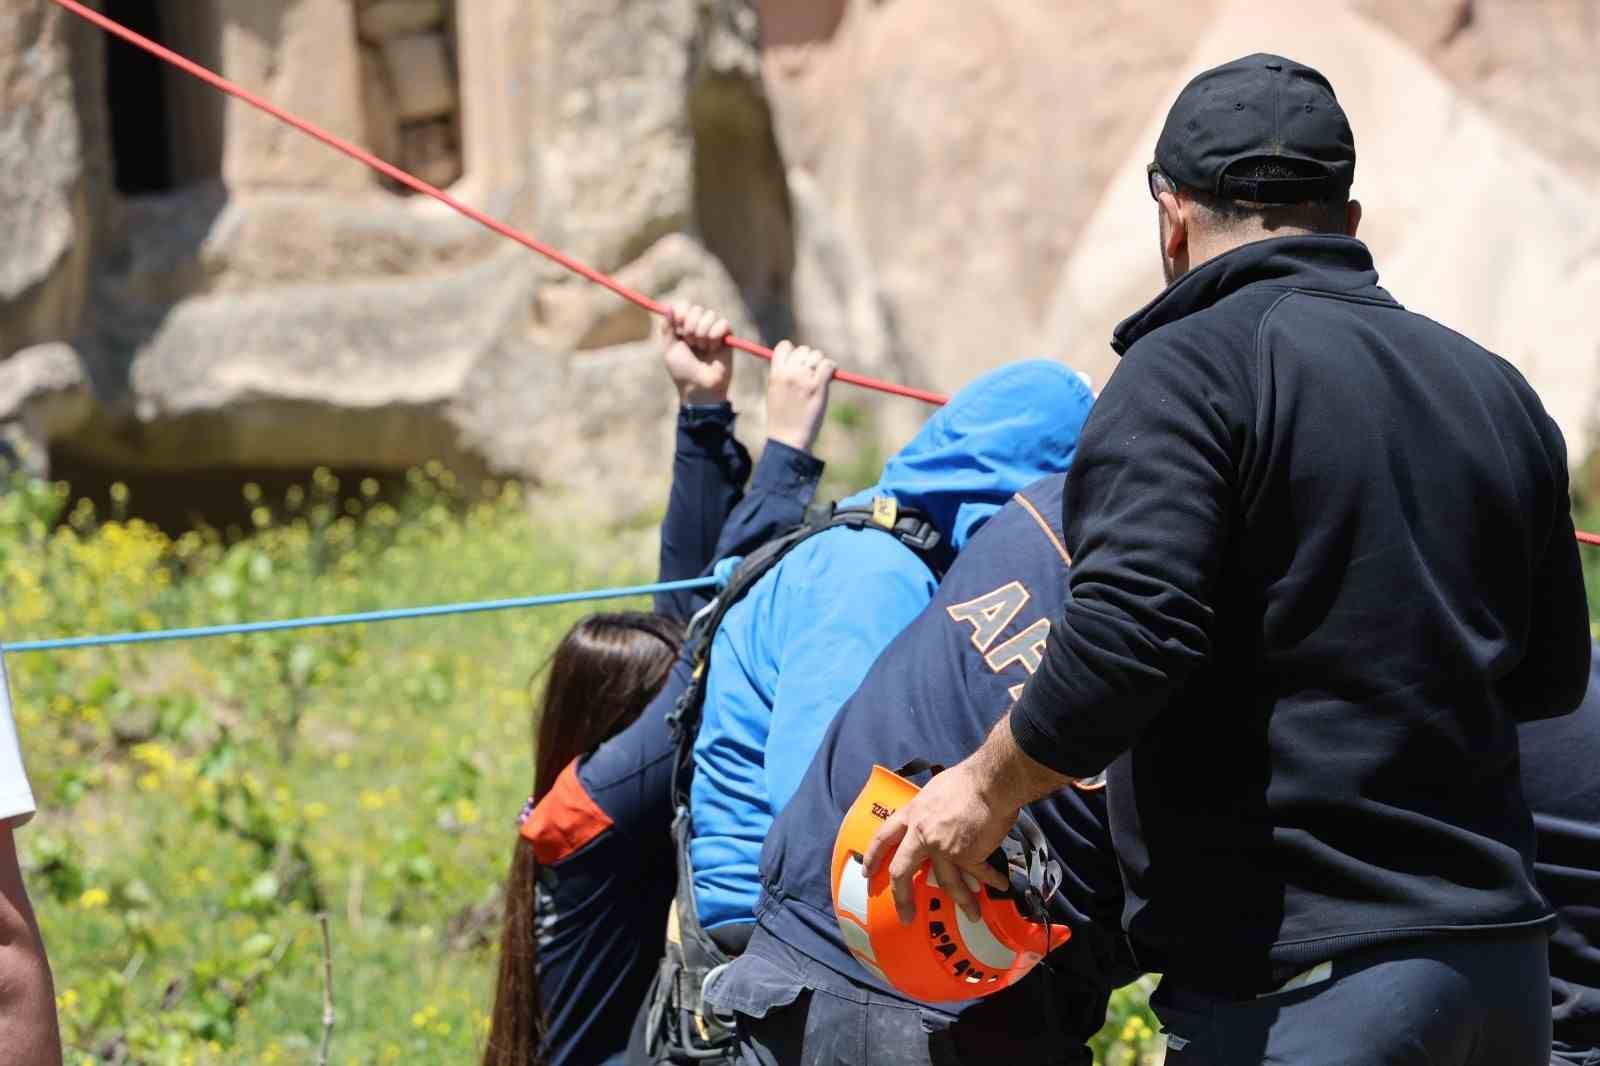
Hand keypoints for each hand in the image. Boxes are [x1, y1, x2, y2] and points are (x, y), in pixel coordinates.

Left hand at [662, 303, 733, 404]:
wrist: (700, 388)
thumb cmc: (683, 372)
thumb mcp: (670, 350)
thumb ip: (667, 328)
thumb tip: (668, 307)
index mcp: (683, 328)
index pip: (684, 306)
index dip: (681, 313)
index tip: (678, 326)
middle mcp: (699, 327)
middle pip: (697, 309)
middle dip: (691, 326)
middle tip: (691, 344)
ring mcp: (713, 331)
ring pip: (710, 315)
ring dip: (703, 334)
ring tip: (703, 349)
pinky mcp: (727, 337)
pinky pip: (723, 323)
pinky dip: (715, 335)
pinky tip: (714, 348)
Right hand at [765, 340, 835, 452]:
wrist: (788, 440)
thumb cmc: (782, 421)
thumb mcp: (775, 394)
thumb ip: (784, 377)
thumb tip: (800, 365)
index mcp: (775, 374)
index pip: (784, 346)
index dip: (793, 352)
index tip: (798, 364)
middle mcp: (788, 373)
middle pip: (803, 350)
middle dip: (809, 360)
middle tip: (812, 376)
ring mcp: (803, 378)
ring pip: (817, 356)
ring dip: (821, 365)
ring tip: (819, 381)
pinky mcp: (817, 386)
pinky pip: (828, 365)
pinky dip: (832, 368)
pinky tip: (830, 378)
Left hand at [862, 760, 1014, 924]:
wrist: (989, 783)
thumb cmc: (966, 780)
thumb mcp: (934, 791)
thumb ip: (929, 810)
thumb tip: (934, 819)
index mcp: (912, 814)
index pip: (884, 836)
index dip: (874, 856)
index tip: (867, 872)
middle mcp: (922, 835)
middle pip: (902, 870)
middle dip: (902, 897)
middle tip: (905, 917)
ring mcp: (942, 848)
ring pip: (947, 883)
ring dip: (963, 901)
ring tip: (973, 915)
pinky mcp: (965, 856)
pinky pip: (978, 873)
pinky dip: (992, 879)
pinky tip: (1001, 884)